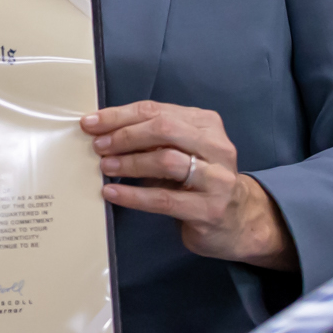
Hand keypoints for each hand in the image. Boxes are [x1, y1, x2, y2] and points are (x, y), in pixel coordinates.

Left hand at [84, 101, 298, 271]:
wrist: (240, 221)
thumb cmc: (201, 180)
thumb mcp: (183, 150)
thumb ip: (155, 137)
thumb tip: (104, 129)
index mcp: (206, 124)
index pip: (157, 111)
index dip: (120, 115)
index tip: (92, 122)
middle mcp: (216, 147)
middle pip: (164, 129)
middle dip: (125, 135)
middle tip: (98, 145)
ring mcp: (217, 179)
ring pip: (166, 160)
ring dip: (129, 163)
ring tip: (105, 166)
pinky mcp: (209, 209)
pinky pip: (164, 198)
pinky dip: (133, 195)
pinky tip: (112, 193)